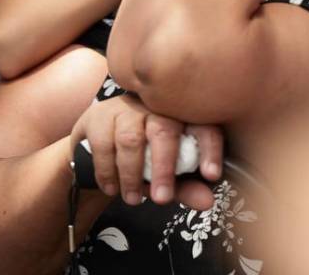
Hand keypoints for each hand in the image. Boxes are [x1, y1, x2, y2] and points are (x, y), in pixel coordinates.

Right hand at [69, 94, 223, 210]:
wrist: (97, 150)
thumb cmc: (142, 159)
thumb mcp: (168, 175)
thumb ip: (187, 187)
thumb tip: (207, 202)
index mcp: (180, 116)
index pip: (202, 125)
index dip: (209, 147)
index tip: (211, 175)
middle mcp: (153, 106)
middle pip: (163, 129)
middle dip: (164, 167)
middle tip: (162, 199)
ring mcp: (124, 108)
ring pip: (130, 138)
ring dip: (132, 174)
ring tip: (133, 199)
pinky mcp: (97, 116)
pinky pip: (102, 143)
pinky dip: (107, 171)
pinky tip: (112, 188)